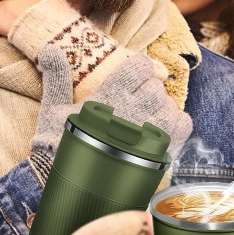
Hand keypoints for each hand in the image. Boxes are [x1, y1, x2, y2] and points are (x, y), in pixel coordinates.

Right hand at [30, 45, 192, 186]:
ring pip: (170, 105)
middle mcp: (134, 111)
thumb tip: (50, 48)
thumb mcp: (53, 109)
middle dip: (148, 89)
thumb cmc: (59, 145)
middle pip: (156, 87)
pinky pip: (183, 127)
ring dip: (162, 106)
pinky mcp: (160, 152)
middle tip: (135, 99)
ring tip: (147, 114)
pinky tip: (164, 126)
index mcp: (111, 96)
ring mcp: (150, 133)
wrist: (71, 186)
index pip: (141, 66)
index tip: (132, 76)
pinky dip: (178, 123)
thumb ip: (57, 78)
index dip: (139, 68)